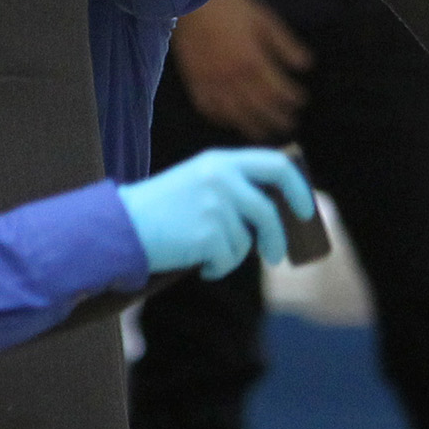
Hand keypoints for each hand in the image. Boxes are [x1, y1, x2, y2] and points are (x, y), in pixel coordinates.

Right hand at [118, 148, 314, 278]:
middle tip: (278, 255)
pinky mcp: (208, 234)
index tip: (306, 211)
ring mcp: (215, 205)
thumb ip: (234, 187)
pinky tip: (195, 262)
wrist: (122, 226)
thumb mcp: (198, 182)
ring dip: (230, 255)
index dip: (298, 189)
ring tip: (204, 253)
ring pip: (247, 242)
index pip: (276, 164)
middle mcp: (220, 178)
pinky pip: (228, 260)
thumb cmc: (161, 209)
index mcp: (219, 161)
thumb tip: (279, 212)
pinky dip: (216, 268)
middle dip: (279, 235)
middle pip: (270, 209)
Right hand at [171, 0, 312, 141]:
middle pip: (260, 108)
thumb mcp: (263, 18)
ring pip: (235, 114)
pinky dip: (221, 118)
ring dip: (252, 126)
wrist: (190, 2)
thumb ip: (284, 43)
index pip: (278, 90)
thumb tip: (306, 65)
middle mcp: (234, 79)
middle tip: (290, 125)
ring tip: (265, 134)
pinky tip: (230, 121)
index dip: (293, 98)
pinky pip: (209, 108)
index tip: (302, 101)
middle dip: (277, 118)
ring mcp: (212, 83)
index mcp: (253, 62)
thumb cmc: (229, 7)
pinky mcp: (195, 83)